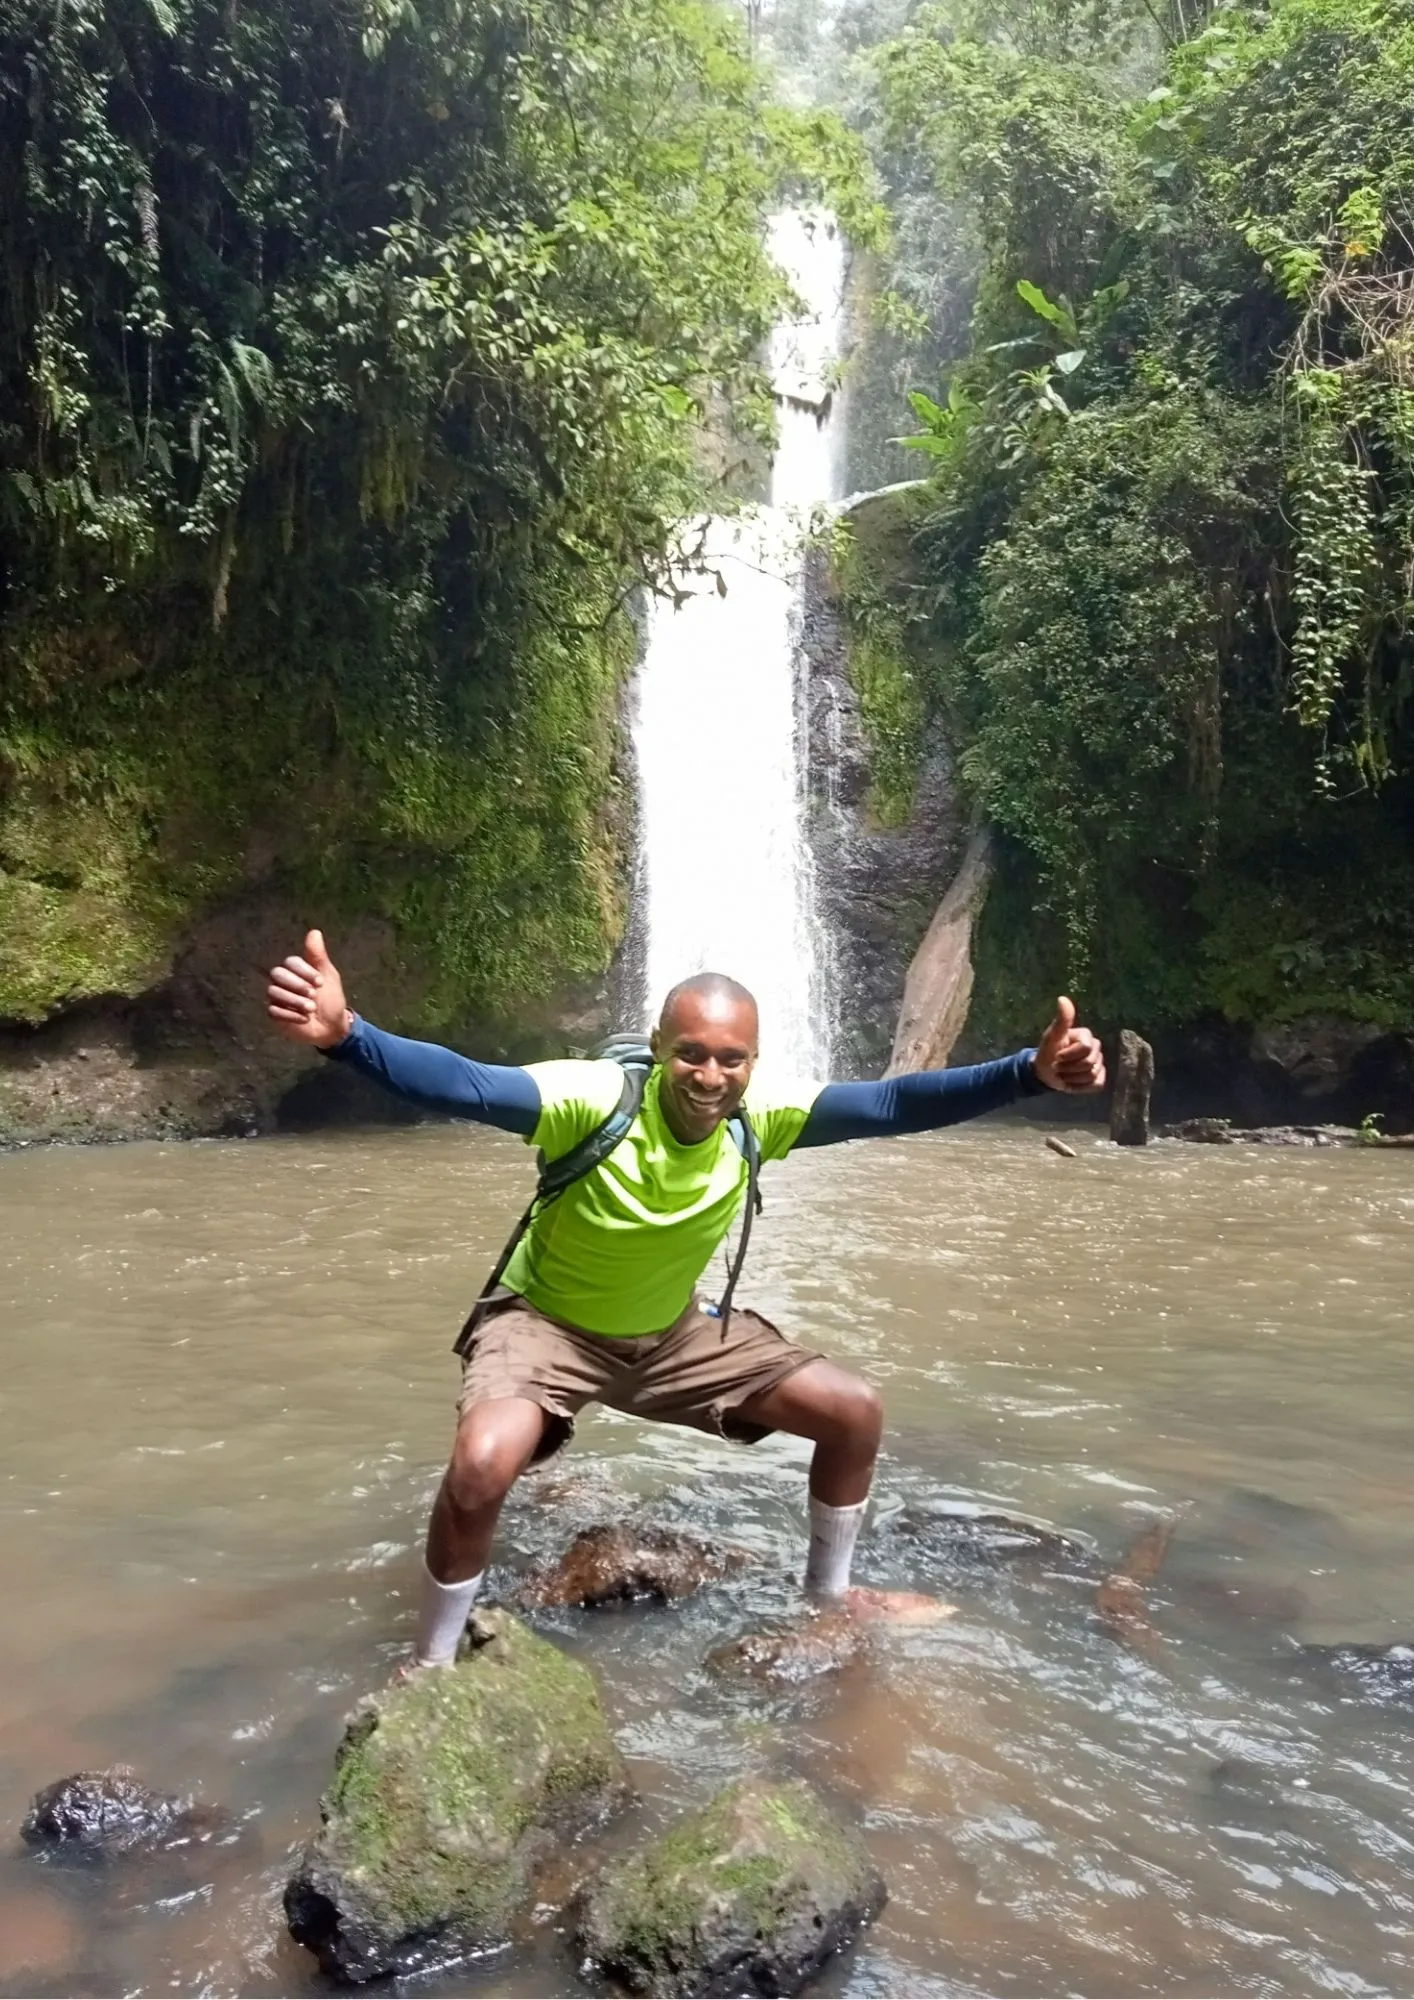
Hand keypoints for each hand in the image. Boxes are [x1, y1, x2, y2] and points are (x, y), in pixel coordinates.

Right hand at [266, 929, 352, 1048]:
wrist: (333, 1026)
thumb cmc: (331, 999)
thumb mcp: (329, 976)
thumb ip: (319, 956)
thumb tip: (314, 931)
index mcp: (297, 970)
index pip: (290, 962)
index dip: (304, 971)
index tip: (320, 982)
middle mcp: (284, 982)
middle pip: (277, 974)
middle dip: (297, 985)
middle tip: (314, 995)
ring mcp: (278, 998)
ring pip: (274, 992)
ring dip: (295, 1001)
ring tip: (311, 1009)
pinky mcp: (276, 1015)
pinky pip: (273, 1011)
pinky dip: (291, 1015)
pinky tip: (304, 1019)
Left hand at [1033, 996, 1105, 1092]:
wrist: (1045, 1072)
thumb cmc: (1048, 1052)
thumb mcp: (1051, 1036)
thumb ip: (1061, 1020)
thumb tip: (1062, 999)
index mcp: (1086, 1036)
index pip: (1085, 1049)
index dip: (1068, 1056)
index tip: (1057, 1056)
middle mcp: (1095, 1048)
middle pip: (1089, 1064)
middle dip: (1069, 1068)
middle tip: (1058, 1067)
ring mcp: (1099, 1063)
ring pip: (1092, 1075)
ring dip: (1072, 1079)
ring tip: (1063, 1074)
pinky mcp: (1099, 1078)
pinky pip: (1096, 1084)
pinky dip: (1081, 1087)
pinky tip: (1072, 1083)